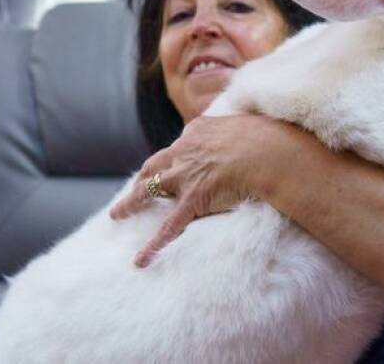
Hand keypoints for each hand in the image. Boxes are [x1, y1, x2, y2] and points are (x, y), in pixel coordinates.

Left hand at [109, 115, 269, 267]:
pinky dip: (154, 244)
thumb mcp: (244, 123)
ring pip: (148, 190)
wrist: (267, 152)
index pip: (178, 148)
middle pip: (154, 165)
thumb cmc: (264, 137)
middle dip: (142, 178)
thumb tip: (241, 131)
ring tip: (117, 215)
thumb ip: (234, 130)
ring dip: (130, 203)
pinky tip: (141, 259)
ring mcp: (185, 176)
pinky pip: (170, 226)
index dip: (173, 157)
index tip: (172, 163)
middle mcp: (184, 152)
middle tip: (134, 188)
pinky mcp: (193, 199)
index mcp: (196, 132)